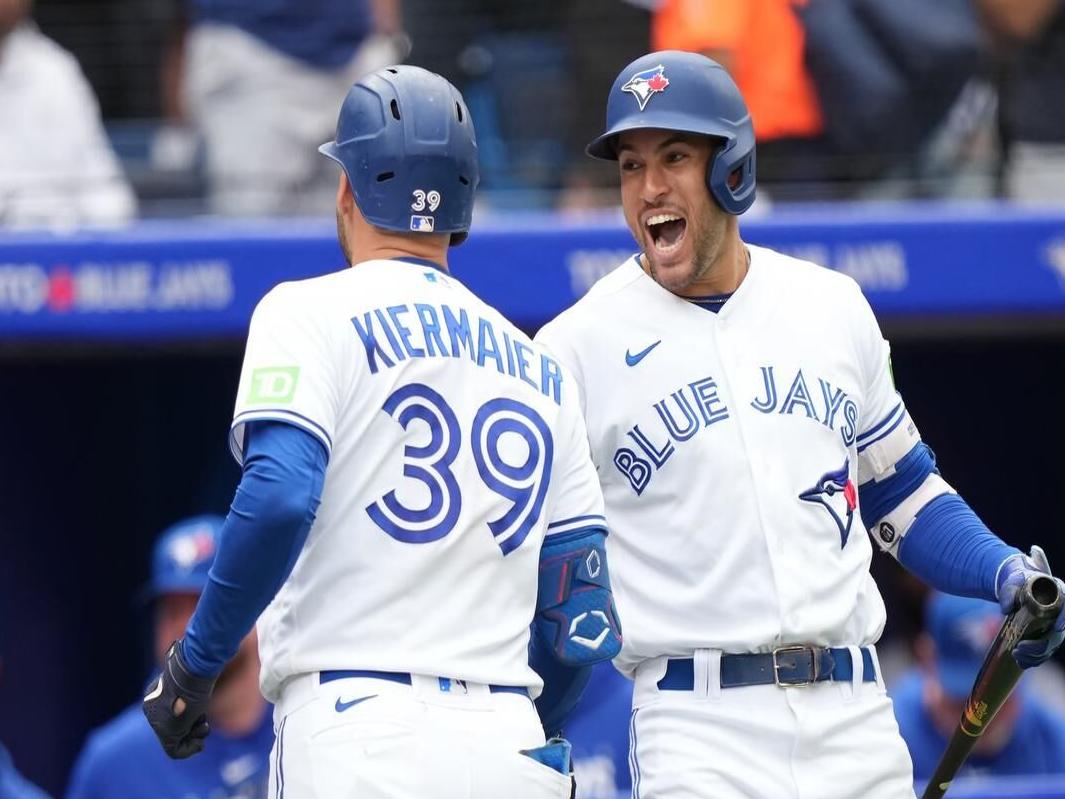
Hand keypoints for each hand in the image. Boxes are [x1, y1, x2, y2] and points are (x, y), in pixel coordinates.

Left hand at [142, 640, 216, 757]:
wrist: (192, 671)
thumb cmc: (196, 670)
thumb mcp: (192, 680)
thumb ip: (189, 689)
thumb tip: (199, 678)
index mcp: (154, 697)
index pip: (170, 714)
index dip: (189, 719)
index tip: (201, 716)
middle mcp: (153, 710)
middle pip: (173, 728)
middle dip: (192, 729)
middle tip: (203, 722)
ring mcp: (158, 722)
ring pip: (175, 740)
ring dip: (193, 737)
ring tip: (202, 725)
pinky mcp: (167, 732)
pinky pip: (174, 751)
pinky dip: (190, 750)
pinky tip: (199, 744)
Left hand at [996, 546, 1064, 667]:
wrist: (1018, 587)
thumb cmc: (1019, 581)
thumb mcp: (1012, 582)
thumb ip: (1008, 592)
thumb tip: (1006, 609)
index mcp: (1058, 596)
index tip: (1057, 628)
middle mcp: (1060, 614)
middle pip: (1057, 635)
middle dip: (1039, 646)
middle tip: (1018, 648)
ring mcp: (1054, 627)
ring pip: (1050, 647)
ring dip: (1034, 656)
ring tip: (1015, 654)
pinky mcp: (1046, 636)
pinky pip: (1044, 652)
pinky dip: (1033, 659)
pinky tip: (1020, 661)